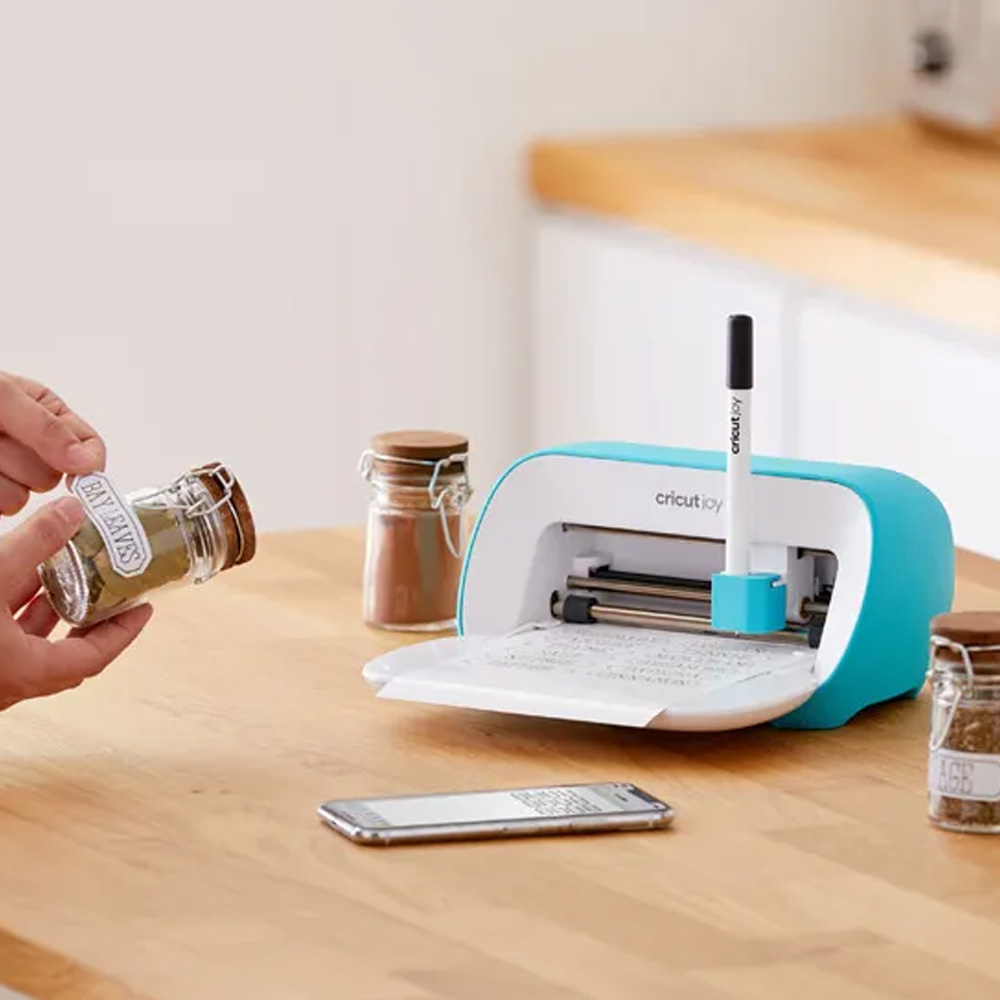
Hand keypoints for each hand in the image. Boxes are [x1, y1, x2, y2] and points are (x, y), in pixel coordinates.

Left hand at [0, 373, 105, 514]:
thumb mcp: (3, 396)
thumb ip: (46, 427)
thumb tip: (86, 461)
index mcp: (47, 414)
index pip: (90, 445)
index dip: (88, 459)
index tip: (79, 469)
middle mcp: (32, 444)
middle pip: (56, 476)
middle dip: (23, 460)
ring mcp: (9, 472)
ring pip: (26, 496)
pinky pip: (5, 506)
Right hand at [0, 497, 152, 711]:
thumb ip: (33, 545)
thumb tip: (75, 510)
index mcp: (27, 672)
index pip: (94, 658)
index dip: (124, 633)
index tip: (144, 607)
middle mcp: (10, 683)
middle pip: (66, 652)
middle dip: (88, 616)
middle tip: (109, 584)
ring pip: (30, 644)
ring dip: (47, 609)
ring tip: (66, 570)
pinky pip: (1, 638)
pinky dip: (13, 611)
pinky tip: (15, 579)